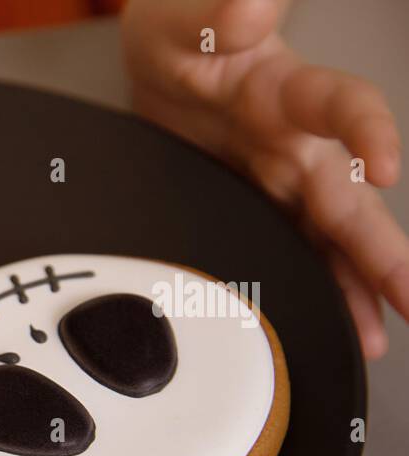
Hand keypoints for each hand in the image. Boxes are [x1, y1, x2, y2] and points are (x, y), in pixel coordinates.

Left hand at [121, 0, 404, 357]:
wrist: (161, 54)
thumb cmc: (181, 28)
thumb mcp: (186, 15)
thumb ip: (220, 11)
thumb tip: (250, 6)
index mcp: (284, 87)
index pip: (341, 106)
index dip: (368, 132)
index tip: (384, 166)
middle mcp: (294, 137)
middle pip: (344, 195)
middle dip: (378, 245)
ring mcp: (280, 174)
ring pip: (329, 234)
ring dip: (357, 283)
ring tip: (380, 333)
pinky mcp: (257, 203)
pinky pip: (296, 249)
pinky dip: (321, 287)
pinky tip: (346, 324)